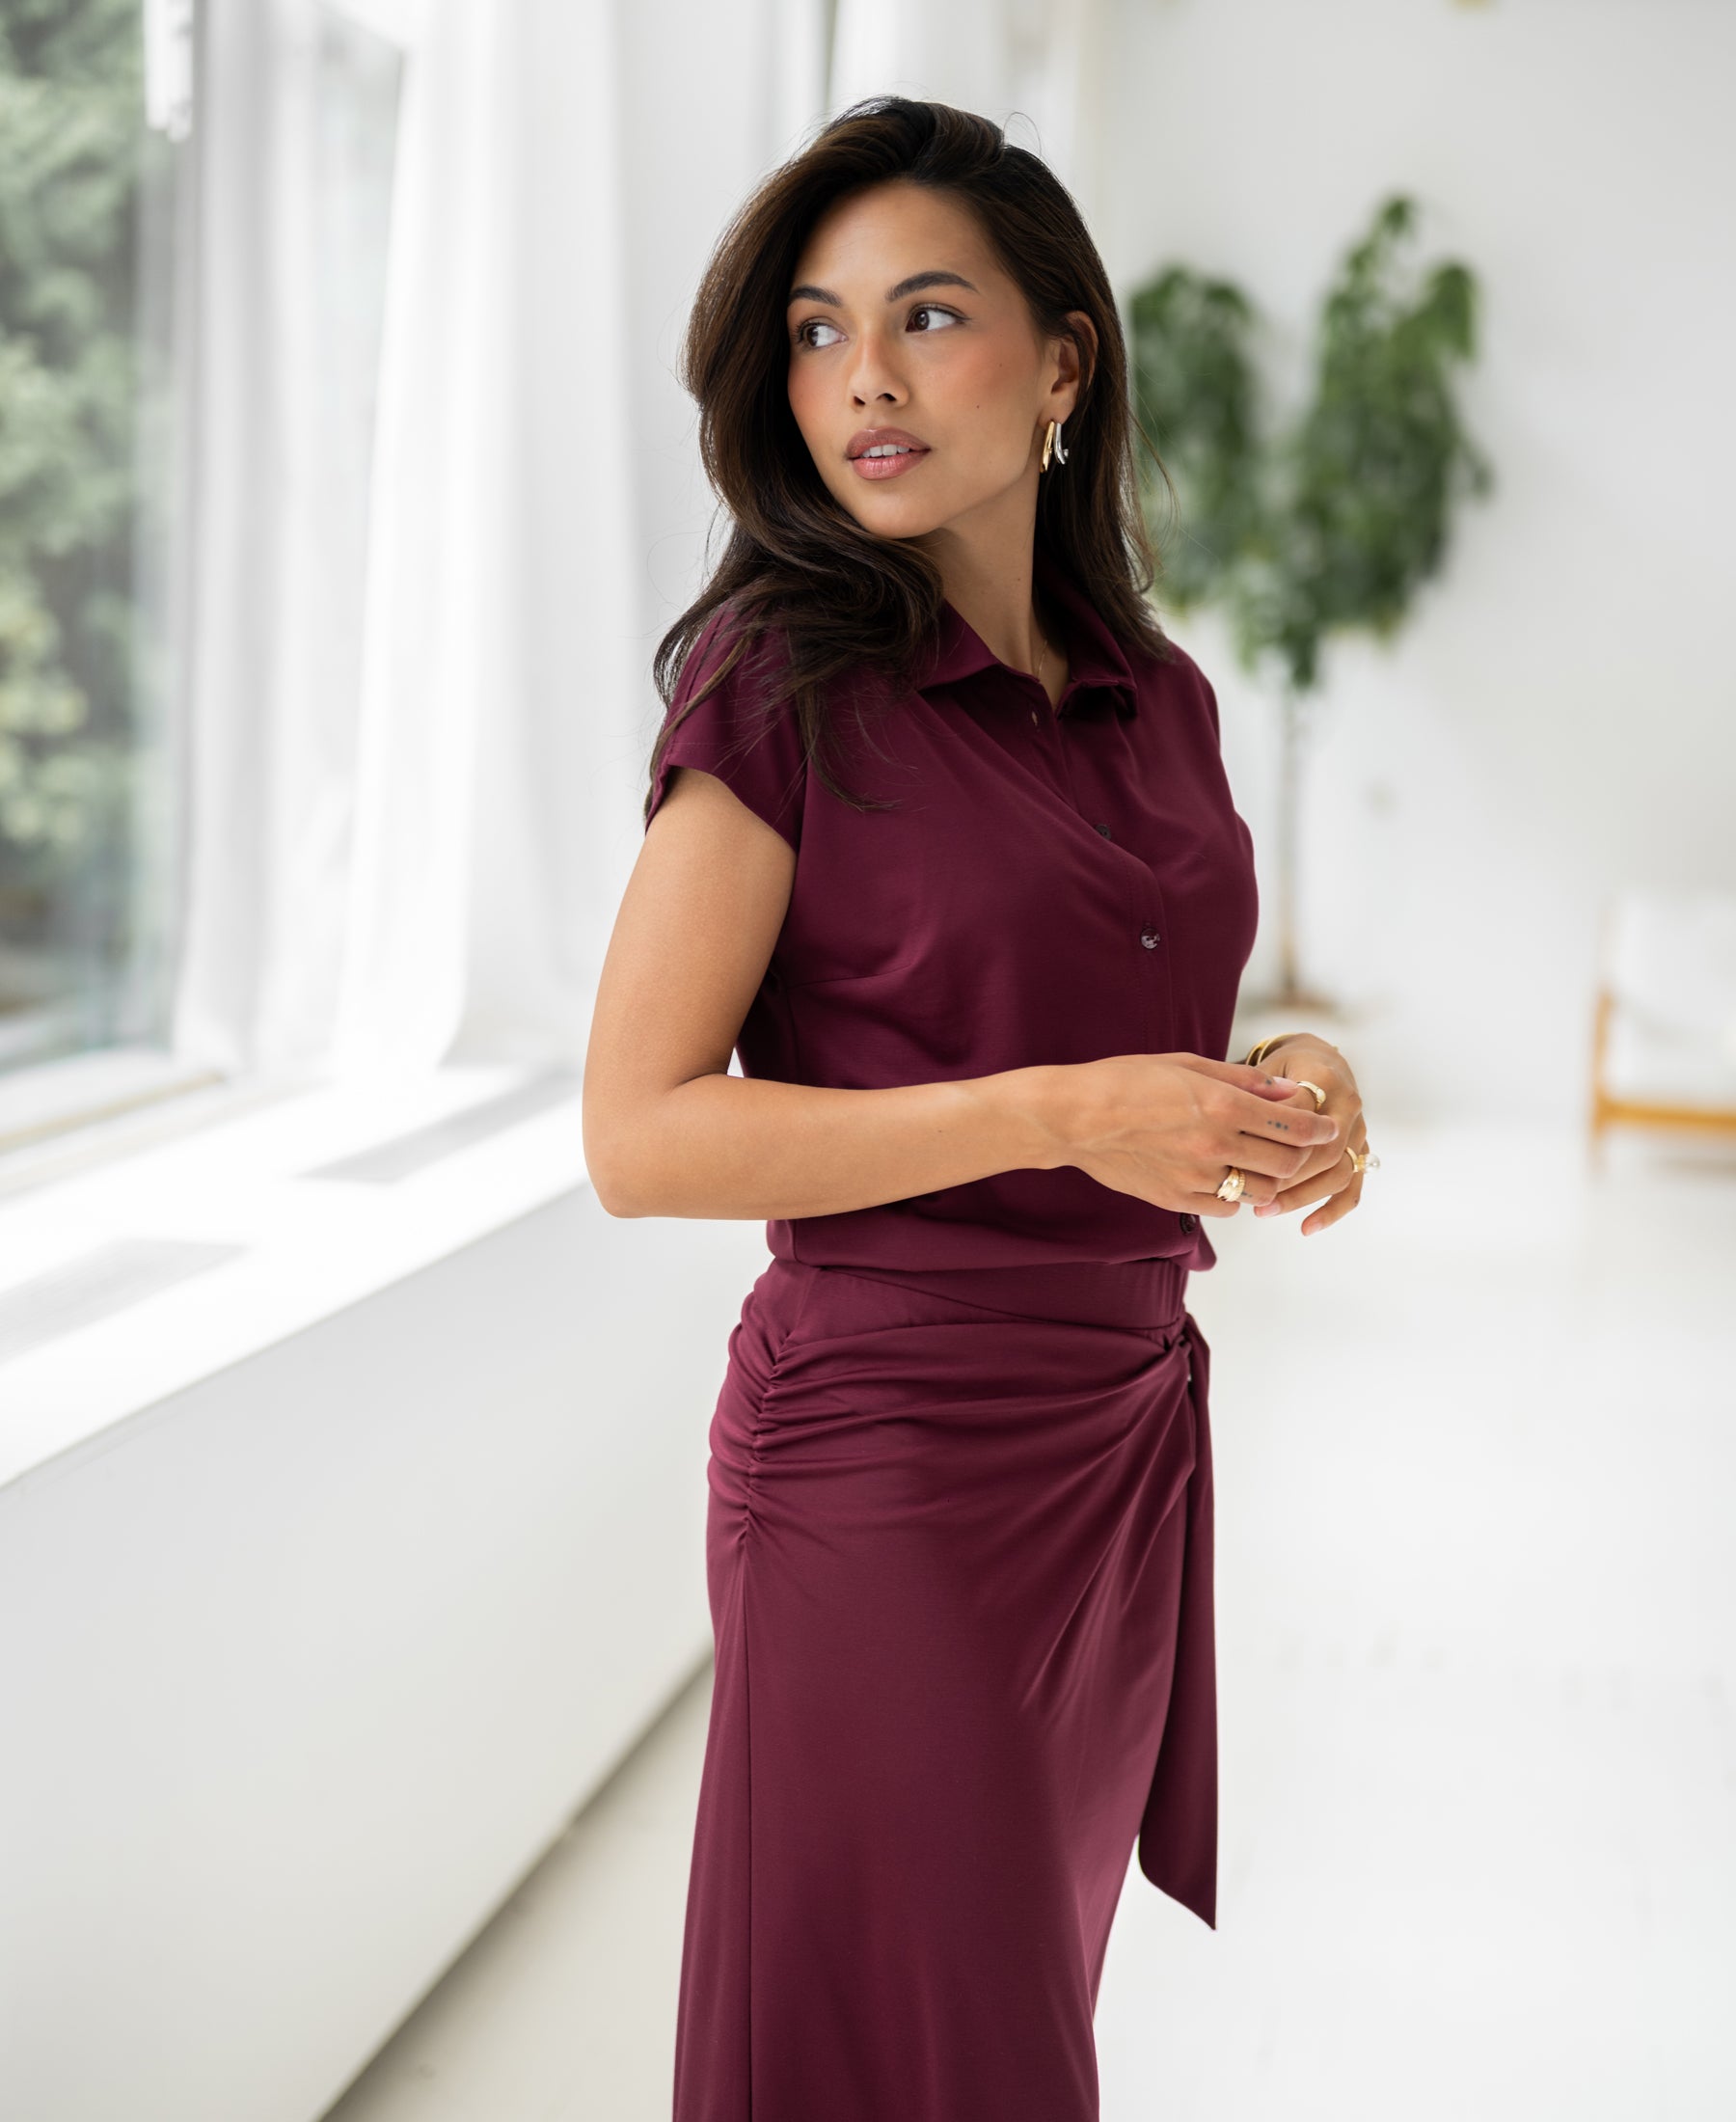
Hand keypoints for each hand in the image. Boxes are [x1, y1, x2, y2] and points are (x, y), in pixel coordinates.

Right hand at [1049, 1051, 1342, 1216]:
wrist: (1075, 1118)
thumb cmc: (1128, 1080)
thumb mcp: (1188, 1065)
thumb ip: (1243, 1079)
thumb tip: (1287, 1090)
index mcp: (1221, 1104)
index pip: (1295, 1125)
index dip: (1321, 1128)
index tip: (1329, 1128)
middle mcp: (1215, 1144)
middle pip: (1286, 1163)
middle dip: (1300, 1155)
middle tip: (1297, 1146)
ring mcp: (1196, 1177)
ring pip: (1260, 1192)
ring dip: (1269, 1179)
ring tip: (1260, 1164)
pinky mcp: (1177, 1200)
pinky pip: (1226, 1207)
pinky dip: (1235, 1195)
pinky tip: (1225, 1177)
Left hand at [1247, 1037, 1371, 1236]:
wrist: (1318, 1061)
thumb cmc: (1283, 1067)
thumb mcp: (1263, 1067)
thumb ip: (1250, 1088)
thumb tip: (1232, 1121)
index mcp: (1323, 1077)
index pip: (1299, 1117)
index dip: (1271, 1141)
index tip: (1239, 1159)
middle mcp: (1347, 1104)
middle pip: (1322, 1150)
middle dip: (1286, 1177)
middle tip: (1250, 1194)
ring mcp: (1358, 1130)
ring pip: (1338, 1171)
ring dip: (1302, 1196)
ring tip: (1266, 1211)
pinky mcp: (1360, 1150)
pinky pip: (1353, 1185)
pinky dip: (1332, 1209)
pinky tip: (1307, 1227)